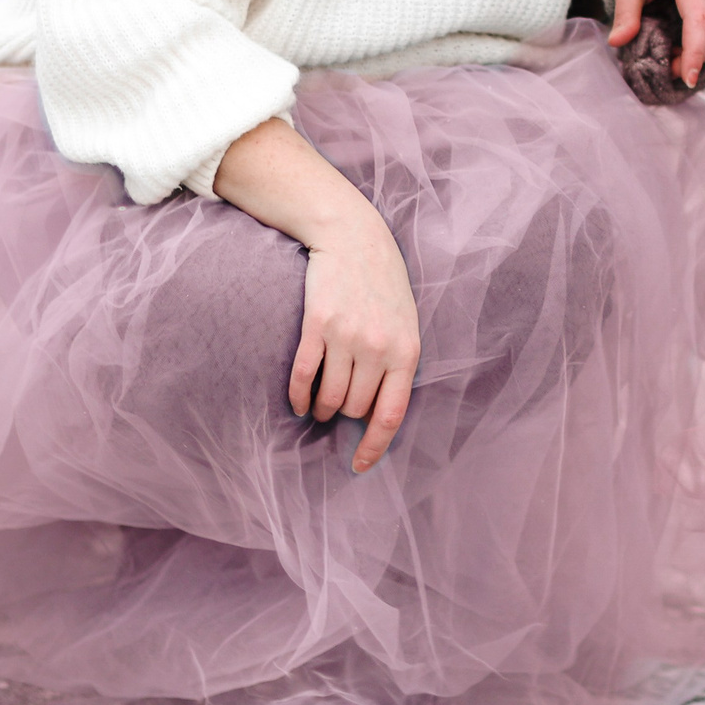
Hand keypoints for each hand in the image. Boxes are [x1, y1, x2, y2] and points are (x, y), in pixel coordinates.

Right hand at [215, 119, 419, 472]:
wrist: (355, 238)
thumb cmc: (383, 284)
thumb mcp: (406, 322)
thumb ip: (397, 363)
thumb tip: (377, 411)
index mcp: (407, 351)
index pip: (391, 414)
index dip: (374, 446)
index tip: (359, 466)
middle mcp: (378, 348)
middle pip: (354, 408)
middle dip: (344, 415)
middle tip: (337, 410)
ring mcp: (347, 336)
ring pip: (328, 397)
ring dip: (320, 409)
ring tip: (318, 407)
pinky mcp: (317, 325)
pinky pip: (304, 376)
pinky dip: (298, 397)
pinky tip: (297, 404)